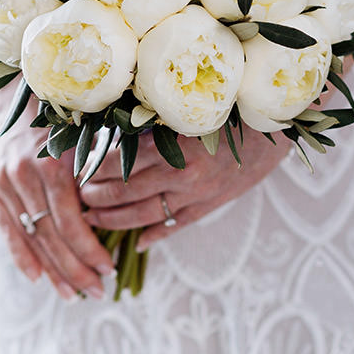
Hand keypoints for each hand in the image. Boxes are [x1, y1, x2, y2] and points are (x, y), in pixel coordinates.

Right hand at [0, 85, 115, 299]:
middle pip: (51, 237)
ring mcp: (2, 182)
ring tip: (72, 294)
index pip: (71, 223)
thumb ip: (98, 170)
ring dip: (52, 270)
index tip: (108, 270)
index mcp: (51, 163)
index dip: (89, 251)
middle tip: (97, 291)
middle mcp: (23, 175)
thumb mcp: (83, 133)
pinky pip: (7, 228)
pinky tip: (38, 277)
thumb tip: (126, 208)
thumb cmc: (61, 109)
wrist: (11, 86)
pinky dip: (22, 255)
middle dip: (76, 269)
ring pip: (31, 238)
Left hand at [79, 128, 290, 250]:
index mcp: (174, 146)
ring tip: (92, 219)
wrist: (277, 127)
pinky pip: (176, 226)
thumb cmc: (231, 110)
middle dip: (97, 197)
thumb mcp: (189, 111)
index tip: (75, 170)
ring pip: (146, 214)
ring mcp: (197, 194)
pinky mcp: (211, 205)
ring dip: (115, 219)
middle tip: (76, 197)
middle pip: (127, 192)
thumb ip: (155, 124)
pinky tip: (137, 244)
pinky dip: (154, 236)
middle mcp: (183, 174)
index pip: (121, 164)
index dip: (94, 169)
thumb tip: (113, 128)